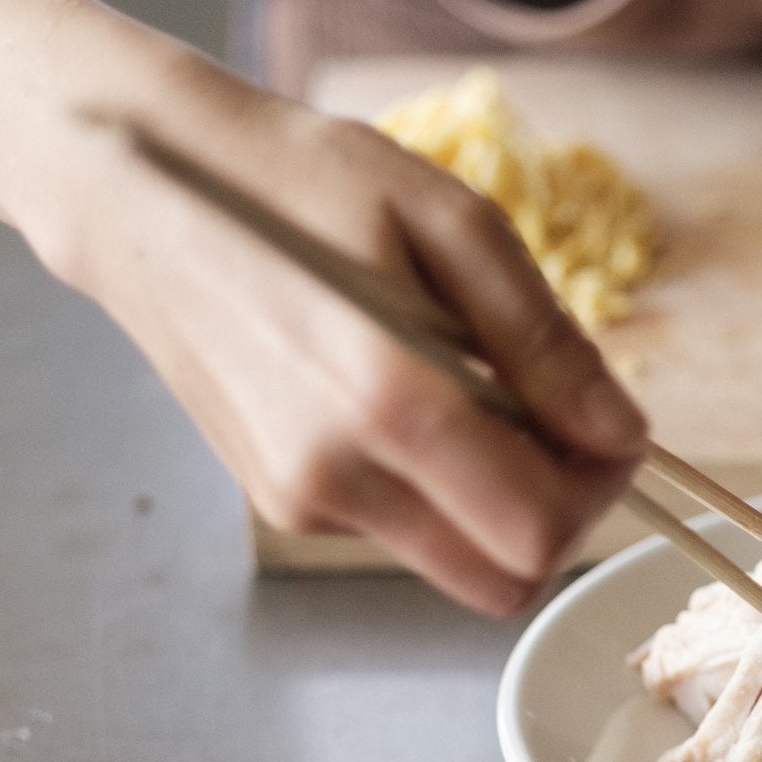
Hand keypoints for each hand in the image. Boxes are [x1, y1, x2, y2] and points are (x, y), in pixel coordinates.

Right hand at [15, 47, 645, 614]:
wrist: (141, 197)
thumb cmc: (301, 185)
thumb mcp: (452, 224)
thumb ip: (546, 342)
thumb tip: (620, 432)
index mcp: (390, 400)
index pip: (541, 530)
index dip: (601, 488)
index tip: (609, 425)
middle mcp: (338, 475)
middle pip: (509, 576)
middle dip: (562, 512)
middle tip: (563, 422)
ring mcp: (302, 501)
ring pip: (460, 565)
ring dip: (503, 503)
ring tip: (482, 392)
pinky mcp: (283, 503)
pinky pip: (406, 531)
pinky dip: (443, 487)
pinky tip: (417, 394)